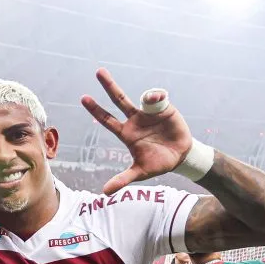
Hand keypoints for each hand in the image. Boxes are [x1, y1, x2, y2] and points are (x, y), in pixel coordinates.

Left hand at [81, 68, 193, 193]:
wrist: (181, 156)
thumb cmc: (158, 163)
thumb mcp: (140, 172)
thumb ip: (123, 179)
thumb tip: (104, 192)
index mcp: (126, 133)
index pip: (107, 120)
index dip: (96, 110)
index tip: (83, 98)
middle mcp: (135, 120)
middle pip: (118, 100)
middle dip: (109, 86)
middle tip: (99, 71)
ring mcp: (148, 113)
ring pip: (141, 97)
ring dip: (148, 97)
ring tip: (156, 102)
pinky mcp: (163, 108)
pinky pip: (158, 97)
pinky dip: (157, 96)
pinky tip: (160, 100)